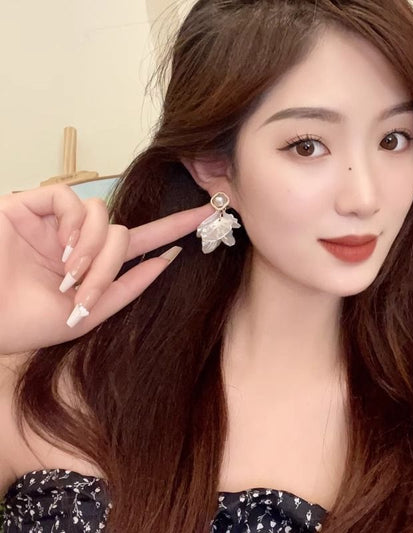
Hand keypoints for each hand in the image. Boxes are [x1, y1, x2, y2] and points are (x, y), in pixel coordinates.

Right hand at [0, 184, 212, 353]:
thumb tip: (168, 260)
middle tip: (84, 291)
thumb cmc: (26, 323)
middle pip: (125, 233)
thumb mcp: (87, 314)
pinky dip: (74, 226)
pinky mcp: (31, 205)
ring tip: (67, 274)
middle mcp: (79, 239)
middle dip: (111, 264)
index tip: (209, 212)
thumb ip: (127, 287)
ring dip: (92, 250)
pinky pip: (71, 201)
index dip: (176, 226)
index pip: (143, 240)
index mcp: (94, 264)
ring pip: (103, 216)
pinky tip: (60, 248)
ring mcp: (56, 222)